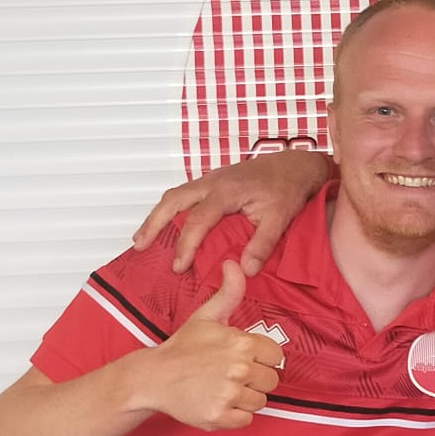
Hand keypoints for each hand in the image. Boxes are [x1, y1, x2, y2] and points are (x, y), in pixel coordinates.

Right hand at [133, 149, 333, 276]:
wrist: (295, 165)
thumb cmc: (287, 188)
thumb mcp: (280, 218)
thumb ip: (262, 244)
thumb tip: (245, 270)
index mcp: (227, 191)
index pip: (198, 220)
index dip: (186, 245)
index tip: (179, 266)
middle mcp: (213, 182)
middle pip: (173, 200)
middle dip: (153, 223)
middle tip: (139, 245)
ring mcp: (210, 180)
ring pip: (175, 195)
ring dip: (157, 216)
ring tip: (143, 238)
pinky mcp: (212, 182)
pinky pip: (184, 195)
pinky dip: (170, 210)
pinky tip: (165, 226)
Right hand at [138, 261, 282, 431]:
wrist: (154, 378)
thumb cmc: (183, 348)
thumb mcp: (207, 316)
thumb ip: (229, 292)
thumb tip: (234, 264)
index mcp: (241, 344)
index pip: (276, 356)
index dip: (262, 358)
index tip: (244, 359)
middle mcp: (238, 369)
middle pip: (271, 381)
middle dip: (255, 379)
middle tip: (231, 376)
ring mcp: (229, 394)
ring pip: (260, 402)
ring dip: (245, 398)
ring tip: (223, 388)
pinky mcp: (219, 417)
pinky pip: (246, 420)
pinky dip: (234, 415)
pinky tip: (218, 402)